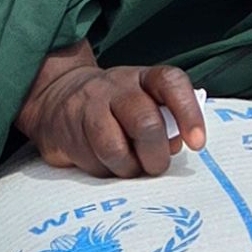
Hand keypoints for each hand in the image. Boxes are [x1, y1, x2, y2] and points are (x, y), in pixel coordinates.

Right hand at [16, 43, 205, 177]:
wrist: (54, 97)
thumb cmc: (113, 107)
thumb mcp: (142, 102)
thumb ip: (165, 121)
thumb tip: (175, 145)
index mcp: (142, 79)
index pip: (170, 82)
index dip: (188, 112)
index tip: (197, 143)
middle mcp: (115, 87)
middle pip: (145, 122)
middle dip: (156, 155)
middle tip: (155, 166)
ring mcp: (88, 108)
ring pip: (116, 148)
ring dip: (129, 168)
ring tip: (130, 167)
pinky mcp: (67, 132)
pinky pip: (93, 162)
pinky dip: (106, 172)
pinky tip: (105, 163)